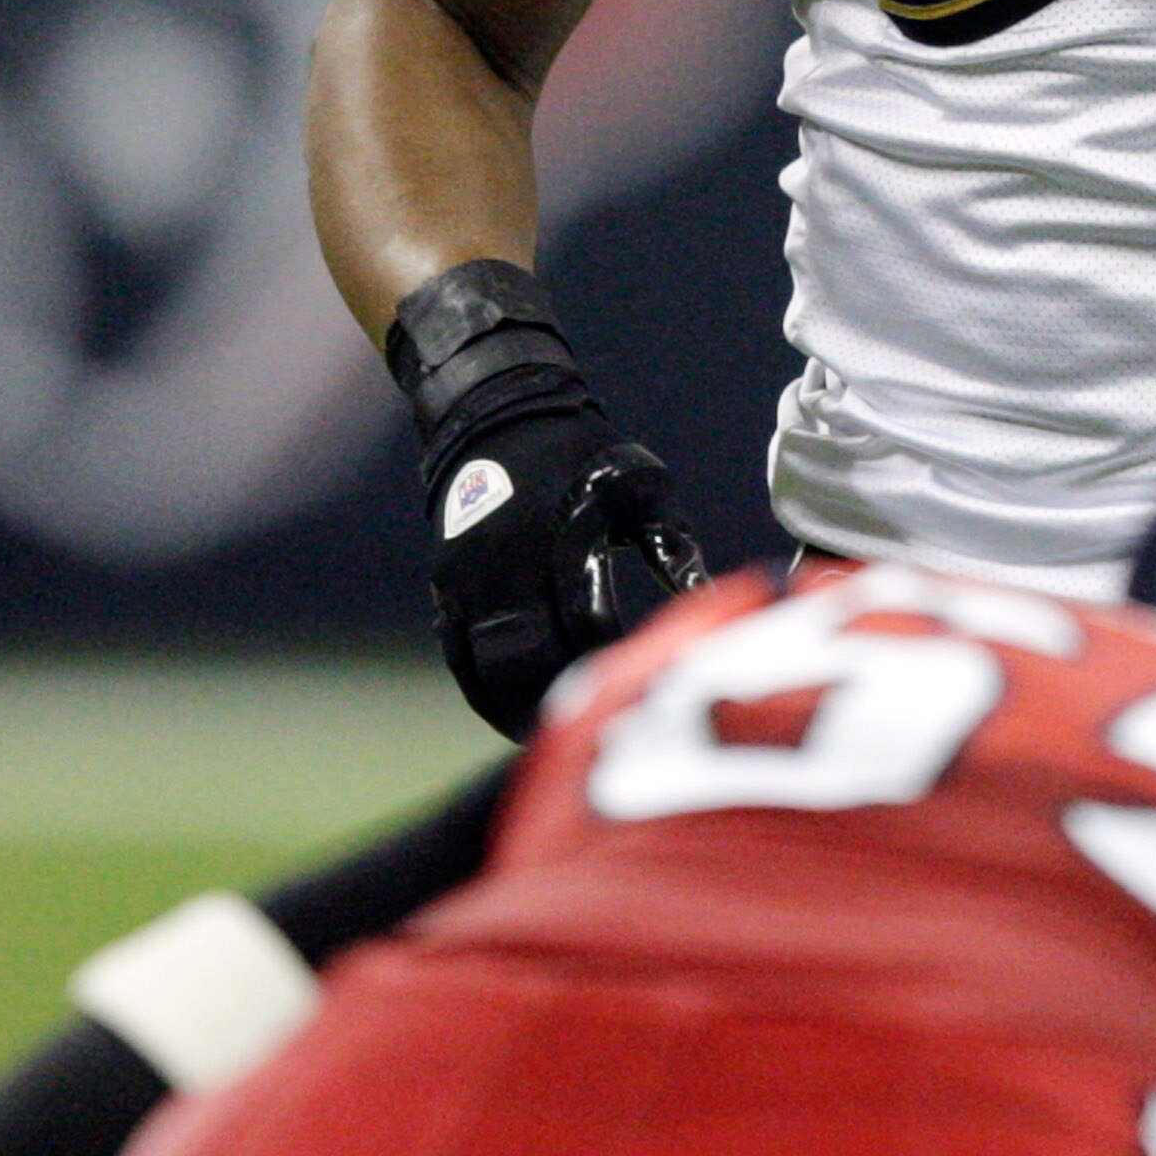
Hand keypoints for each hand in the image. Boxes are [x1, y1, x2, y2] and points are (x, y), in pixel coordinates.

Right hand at [385, 260, 708, 739]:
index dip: (610, 663)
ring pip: (484, 667)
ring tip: (552, 740)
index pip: (584, 623)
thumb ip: (674, 542)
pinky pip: (459, 656)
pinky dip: (484, 691)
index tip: (639, 691)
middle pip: (526, 658)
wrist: (498, 415)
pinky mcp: (447, 588)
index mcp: (560, 538)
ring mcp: (467, 581)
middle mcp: (505, 565)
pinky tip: (514, 715)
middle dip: (558, 701)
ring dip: (516, 707)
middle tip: (594, 736)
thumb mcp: (641, 484)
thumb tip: (708, 598)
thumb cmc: (583, 453)